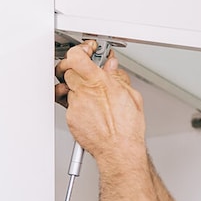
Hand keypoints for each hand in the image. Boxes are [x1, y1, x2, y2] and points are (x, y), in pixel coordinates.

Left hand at [54, 41, 146, 163]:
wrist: (118, 150)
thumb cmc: (127, 129)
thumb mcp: (132, 96)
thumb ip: (118, 78)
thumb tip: (112, 68)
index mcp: (99, 82)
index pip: (77, 56)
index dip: (79, 50)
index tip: (86, 51)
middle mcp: (84, 92)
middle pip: (68, 69)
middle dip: (77, 68)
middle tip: (87, 71)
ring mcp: (75, 105)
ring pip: (69, 87)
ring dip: (78, 87)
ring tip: (91, 94)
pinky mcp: (71, 118)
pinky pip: (70, 104)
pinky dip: (79, 104)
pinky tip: (91, 110)